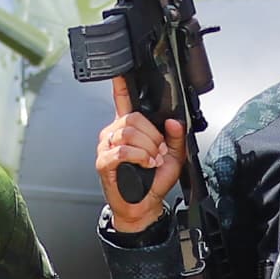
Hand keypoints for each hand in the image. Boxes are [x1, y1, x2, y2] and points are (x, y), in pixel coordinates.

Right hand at [95, 81, 186, 232]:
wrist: (144, 205)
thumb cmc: (153, 182)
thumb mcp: (174, 157)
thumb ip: (176, 137)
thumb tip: (173, 122)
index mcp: (129, 128)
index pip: (122, 101)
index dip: (120, 86)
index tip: (119, 73)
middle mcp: (115, 134)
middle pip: (133, 118)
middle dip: (152, 135)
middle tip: (158, 151)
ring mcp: (107, 147)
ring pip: (129, 133)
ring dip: (147, 148)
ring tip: (151, 160)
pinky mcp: (103, 161)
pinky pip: (122, 151)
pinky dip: (138, 157)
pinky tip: (145, 164)